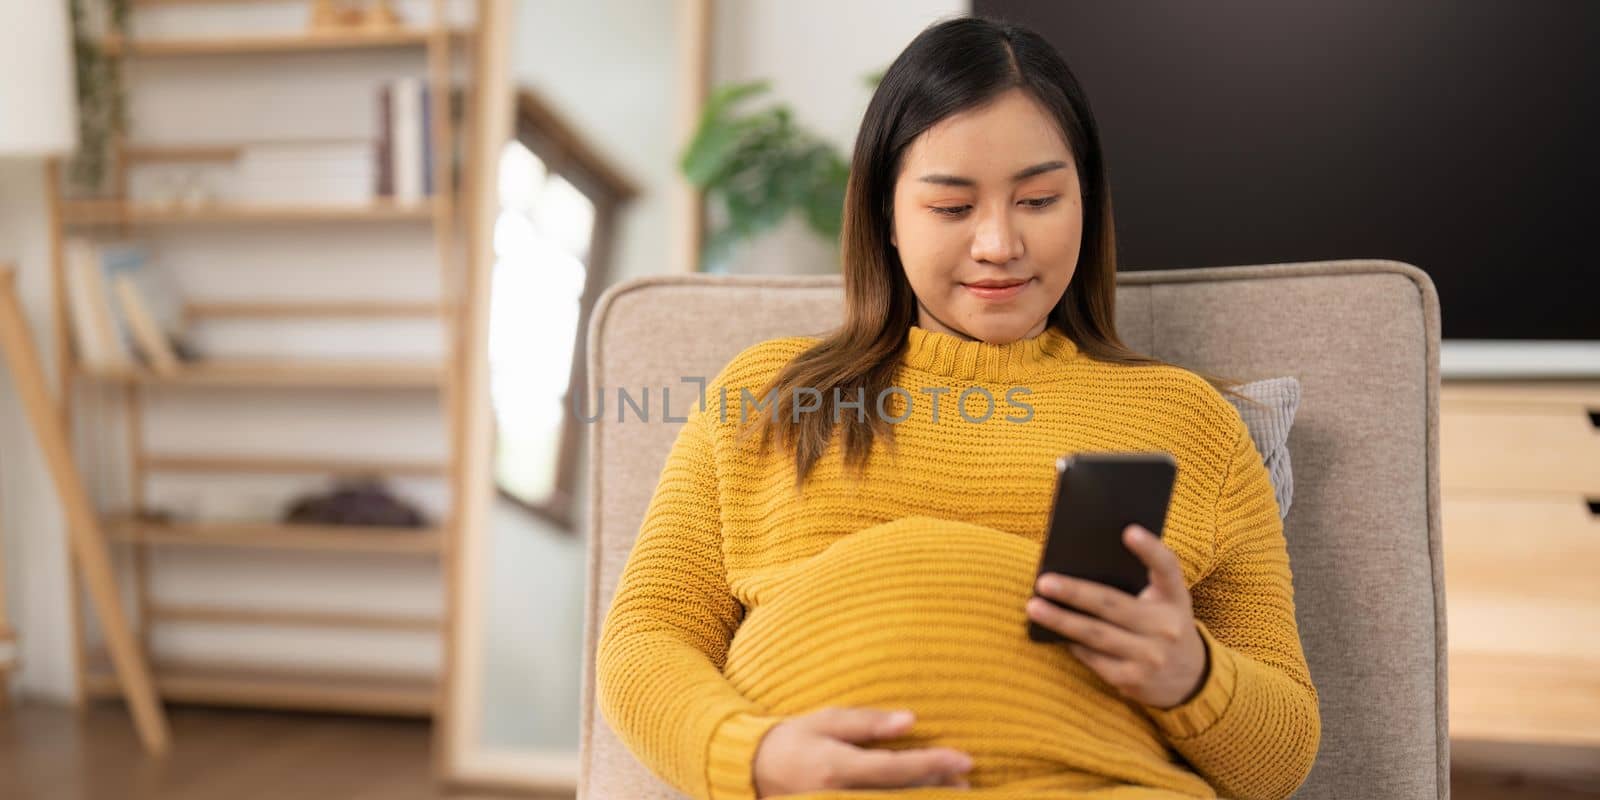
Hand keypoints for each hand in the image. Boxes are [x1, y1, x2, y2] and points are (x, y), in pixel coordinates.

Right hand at [752, 706, 973, 797]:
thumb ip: (868, 723)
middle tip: (966, 781)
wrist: (753, 772)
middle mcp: (839, 796)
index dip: (933, 764)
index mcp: (837, 767)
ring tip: (954, 793)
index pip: (896, 769)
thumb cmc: (794, 739)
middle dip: (938, 789)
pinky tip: (920, 797)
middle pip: (901, 796)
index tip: (966, 759)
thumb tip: (910, 720)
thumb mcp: (827, 720)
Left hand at [1026, 524, 1208, 709]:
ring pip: (1096, 634)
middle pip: (1113, 604)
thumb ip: (1139, 582)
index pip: (1167, 567)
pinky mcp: (1133, 680)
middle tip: (1043, 582)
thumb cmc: (1164, 625)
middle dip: (1074, 593)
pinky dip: (1071, 643)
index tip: (1128, 530)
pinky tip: (1052, 632)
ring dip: (1061, 621)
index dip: (1150, 549)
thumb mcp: (1165, 602)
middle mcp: (1167, 627)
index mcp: (1175, 598)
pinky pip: (1093, 658)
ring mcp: (1151, 656)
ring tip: (1034, 607)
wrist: (1191, 679)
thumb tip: (1080, 566)